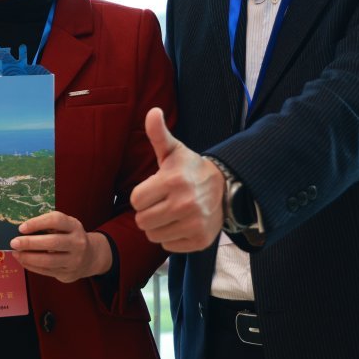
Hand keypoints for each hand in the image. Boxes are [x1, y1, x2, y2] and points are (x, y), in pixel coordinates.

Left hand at [10, 211, 111, 282]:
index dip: (38, 223)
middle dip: (30, 243)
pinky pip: (46, 271)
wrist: (90, 257)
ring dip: (28, 257)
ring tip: (16, 253)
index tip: (22, 227)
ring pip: (48, 260)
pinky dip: (32, 266)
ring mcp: (74, 260)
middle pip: (52, 242)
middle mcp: (77, 243)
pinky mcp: (68, 273)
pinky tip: (23, 261)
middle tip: (14, 242)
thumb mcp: (66, 226)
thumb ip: (48, 226)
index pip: (56, 220)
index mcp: (74, 226)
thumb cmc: (70, 237)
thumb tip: (22, 230)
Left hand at [130, 107, 224, 252]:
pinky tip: (180, 224)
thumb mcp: (173, 151)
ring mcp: (193, 224)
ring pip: (153, 236)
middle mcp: (184, 204)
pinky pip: (168, 247)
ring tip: (170, 213)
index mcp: (172, 181)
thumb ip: (158, 134)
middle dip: (147, 212)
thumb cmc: (189, 169)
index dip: (142, 195)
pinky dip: (171, 238)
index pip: (135, 200)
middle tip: (160, 203)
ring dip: (157, 226)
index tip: (154, 189)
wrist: (223, 188)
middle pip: (142, 220)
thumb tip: (152, 111)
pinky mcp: (199, 241)